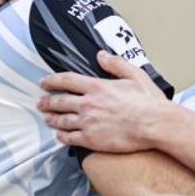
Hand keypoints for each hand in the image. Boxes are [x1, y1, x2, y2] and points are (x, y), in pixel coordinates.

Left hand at [39, 52, 170, 153]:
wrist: (154, 125)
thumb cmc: (148, 103)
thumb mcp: (135, 75)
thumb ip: (116, 64)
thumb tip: (101, 55)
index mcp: (97, 87)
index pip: (67, 80)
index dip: (52, 81)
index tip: (44, 82)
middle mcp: (88, 104)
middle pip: (60, 102)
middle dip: (47, 102)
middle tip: (40, 103)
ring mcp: (88, 122)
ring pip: (62, 121)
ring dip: (51, 119)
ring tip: (46, 118)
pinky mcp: (91, 140)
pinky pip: (70, 138)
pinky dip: (62, 136)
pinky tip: (59, 136)